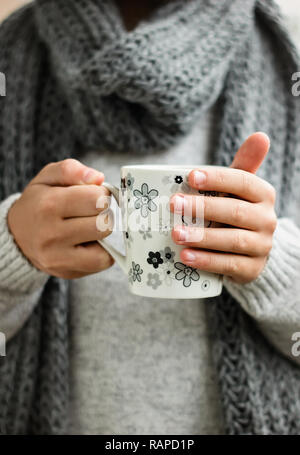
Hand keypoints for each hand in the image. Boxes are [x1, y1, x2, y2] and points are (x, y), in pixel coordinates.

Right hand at [7, 159, 113, 278]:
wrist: (17, 235)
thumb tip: (98, 178)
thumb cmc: (38, 202)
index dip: (101, 194)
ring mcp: (58, 256)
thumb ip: (72, 170)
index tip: (93, 195)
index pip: (96, 199)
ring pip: (105, 243)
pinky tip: (89, 242)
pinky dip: (102, 251)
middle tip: (92, 211)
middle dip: (103, 213)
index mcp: (48, 205)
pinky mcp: (66, 271)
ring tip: (89, 226)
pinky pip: (101, 262)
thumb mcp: (48, 177)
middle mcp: (51, 233)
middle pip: (103, 222)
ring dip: (103, 232)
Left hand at [170, 133, 276, 283]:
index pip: (243, 181)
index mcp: (263, 194)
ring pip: (232, 240)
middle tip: (174, 204)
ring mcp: (262, 246)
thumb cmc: (235, 212)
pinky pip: (230, 265)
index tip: (191, 176)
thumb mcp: (239, 190)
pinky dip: (207, 261)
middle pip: (234, 211)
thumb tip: (260, 136)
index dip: (217, 178)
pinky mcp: (252, 269)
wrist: (249, 251)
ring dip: (202, 237)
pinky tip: (185, 257)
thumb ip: (244, 166)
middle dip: (202, 207)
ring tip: (176, 234)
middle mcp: (267, 219)